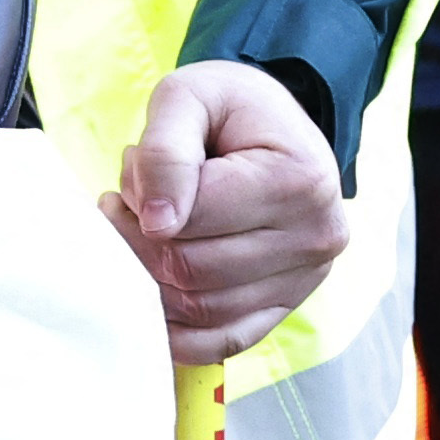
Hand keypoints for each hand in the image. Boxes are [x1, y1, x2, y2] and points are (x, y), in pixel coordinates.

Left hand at [106, 62, 351, 365]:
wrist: (270, 126)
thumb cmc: (227, 109)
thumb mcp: (188, 97)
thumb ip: (167, 153)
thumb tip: (158, 223)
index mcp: (300, 180)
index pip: (193, 219)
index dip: (141, 203)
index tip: (130, 178)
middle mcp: (315, 237)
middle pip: (191, 270)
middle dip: (137, 241)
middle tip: (124, 207)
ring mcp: (305, 279)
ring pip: (199, 310)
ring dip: (149, 277)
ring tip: (141, 233)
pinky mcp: (285, 307)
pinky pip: (222, 343)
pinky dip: (176, 331)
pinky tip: (150, 294)